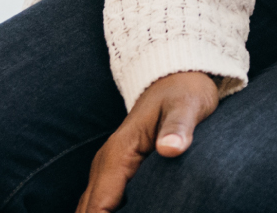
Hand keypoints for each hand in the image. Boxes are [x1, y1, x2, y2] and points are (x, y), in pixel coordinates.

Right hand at [76, 70, 219, 212]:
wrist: (177, 76)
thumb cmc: (184, 91)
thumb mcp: (188, 106)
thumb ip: (179, 128)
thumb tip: (171, 149)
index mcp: (118, 155)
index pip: (99, 206)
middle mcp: (105, 166)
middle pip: (88, 212)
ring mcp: (109, 171)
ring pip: (91, 209)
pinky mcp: (118, 174)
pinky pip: (103, 204)